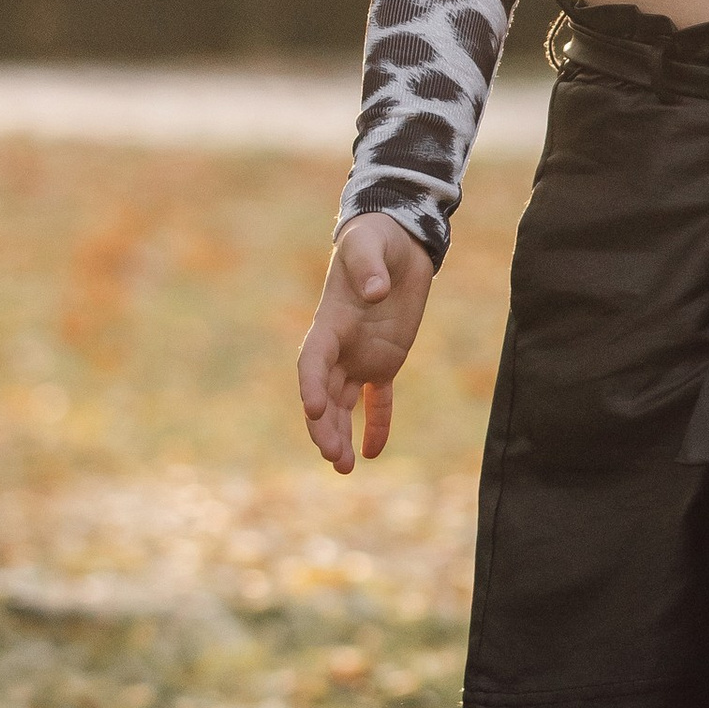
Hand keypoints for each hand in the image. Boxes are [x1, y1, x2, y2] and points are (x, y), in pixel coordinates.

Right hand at [298, 213, 434, 473]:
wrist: (396, 242)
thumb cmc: (376, 240)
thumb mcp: (371, 246)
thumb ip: (369, 267)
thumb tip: (376, 291)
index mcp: (330, 322)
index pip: (313, 361)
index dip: (312, 385)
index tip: (316, 407)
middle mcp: (339, 347)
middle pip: (324, 394)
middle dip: (325, 426)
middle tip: (334, 456)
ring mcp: (359, 356)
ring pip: (344, 404)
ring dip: (341, 434)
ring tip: (345, 467)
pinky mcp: (385, 361)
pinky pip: (378, 398)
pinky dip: (377, 423)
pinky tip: (374, 452)